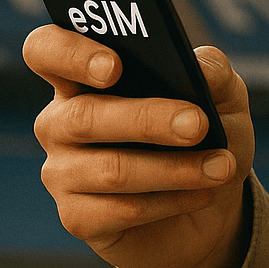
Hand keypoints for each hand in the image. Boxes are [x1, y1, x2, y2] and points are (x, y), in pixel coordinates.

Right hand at [24, 25, 254, 267]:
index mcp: (83, 75)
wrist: (213, 205)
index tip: (113, 66)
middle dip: (147, 119)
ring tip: (221, 165)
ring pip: (111, 170)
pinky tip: (203, 193)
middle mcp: (61, 121)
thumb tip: (199, 65)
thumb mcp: (222, 95)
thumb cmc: (206, 135)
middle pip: (84, 115)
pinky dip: (170, 200)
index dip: (71, 54)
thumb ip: (213, 70)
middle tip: (198, 124)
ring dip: (174, 168)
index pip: (46, 50)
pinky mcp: (78, 218)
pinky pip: (120, 210)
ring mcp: (63, 172)